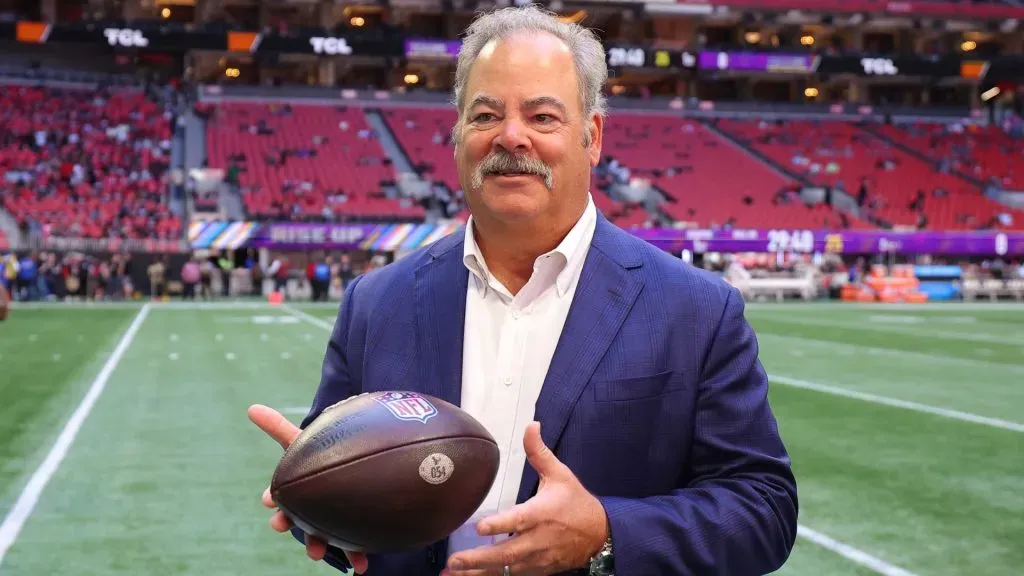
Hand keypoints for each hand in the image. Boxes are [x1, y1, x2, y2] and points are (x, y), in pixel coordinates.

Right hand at [248, 404, 369, 573]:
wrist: (354, 469)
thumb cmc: (323, 454)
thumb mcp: (302, 441)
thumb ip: (277, 427)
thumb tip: (250, 406)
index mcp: (298, 489)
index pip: (281, 496)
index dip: (274, 498)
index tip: (268, 498)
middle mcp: (312, 507)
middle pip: (298, 519)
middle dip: (291, 525)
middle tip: (284, 527)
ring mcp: (331, 520)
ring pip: (323, 536)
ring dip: (318, 546)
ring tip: (317, 553)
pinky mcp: (352, 530)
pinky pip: (354, 546)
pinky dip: (357, 557)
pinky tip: (362, 567)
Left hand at [442, 422, 608, 575]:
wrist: (600, 534)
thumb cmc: (576, 502)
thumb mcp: (560, 474)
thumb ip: (539, 452)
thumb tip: (531, 426)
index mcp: (542, 513)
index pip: (519, 520)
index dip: (500, 525)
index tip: (479, 527)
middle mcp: (538, 539)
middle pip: (507, 552)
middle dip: (479, 558)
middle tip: (455, 560)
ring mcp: (538, 558)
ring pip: (507, 569)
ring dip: (480, 573)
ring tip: (454, 574)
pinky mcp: (538, 569)